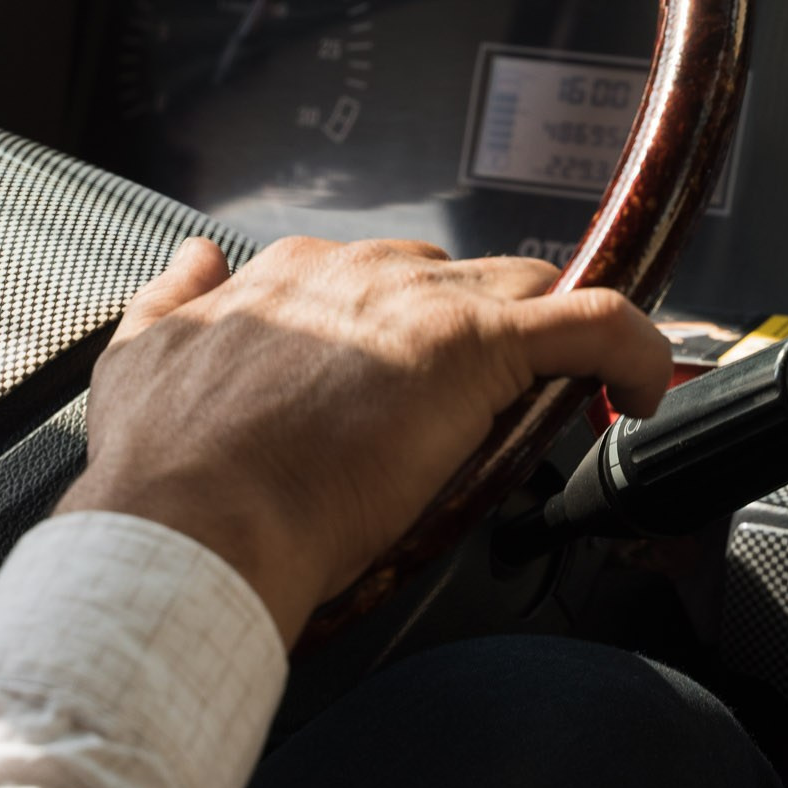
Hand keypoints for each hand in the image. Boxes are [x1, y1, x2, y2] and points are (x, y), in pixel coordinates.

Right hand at [57, 236, 670, 643]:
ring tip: (572, 397)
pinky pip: (592, 321)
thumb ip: (173, 299)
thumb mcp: (141, 356)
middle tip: (489, 407)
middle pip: (461, 278)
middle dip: (485, 330)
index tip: (418, 378)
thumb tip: (196, 261)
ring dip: (554, 337)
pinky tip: (646, 384)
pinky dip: (634, 346)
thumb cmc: (168, 474)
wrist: (192, 526)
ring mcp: (422, 304)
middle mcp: (359, 272)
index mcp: (289, 277)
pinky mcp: (477, 347)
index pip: (381, 278)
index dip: (411, 327)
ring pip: (527, 288)